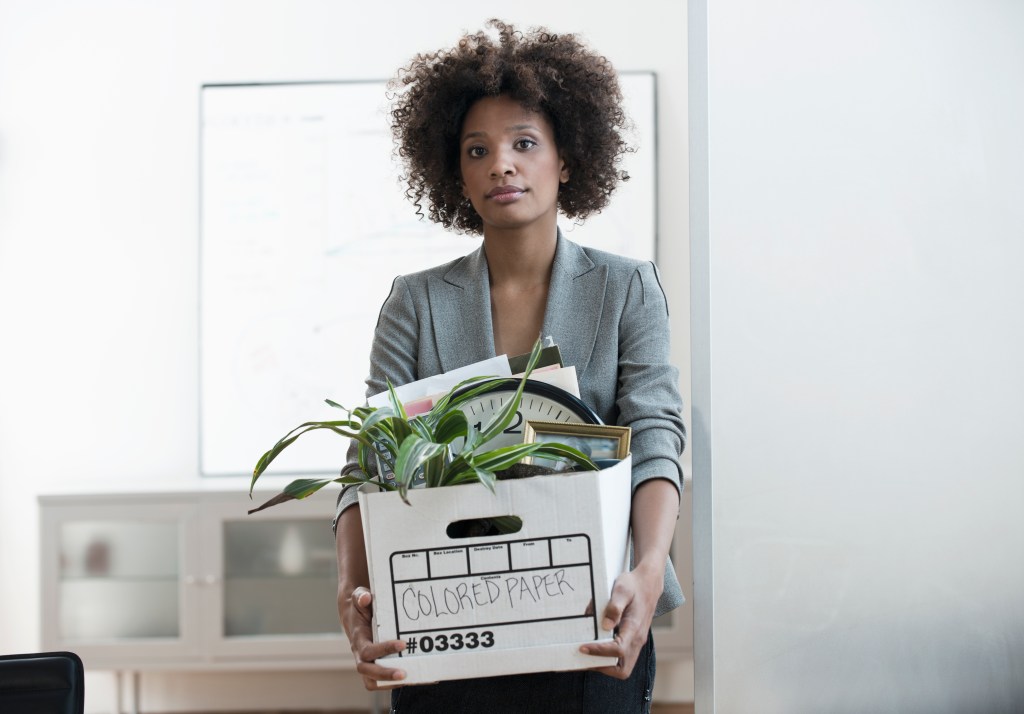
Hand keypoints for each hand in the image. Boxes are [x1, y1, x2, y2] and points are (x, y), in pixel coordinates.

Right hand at [340, 586, 406, 689]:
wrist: (355, 617)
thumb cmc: (360, 607)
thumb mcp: (358, 598)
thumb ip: (361, 596)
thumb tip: (366, 598)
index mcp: (358, 640)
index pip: (367, 651)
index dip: (383, 649)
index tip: (402, 643)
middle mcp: (360, 655)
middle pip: (368, 672)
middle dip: (385, 675)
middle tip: (404, 673)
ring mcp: (368, 663)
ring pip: (373, 682)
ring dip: (390, 683)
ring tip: (412, 678)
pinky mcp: (376, 667)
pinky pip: (382, 682)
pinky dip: (397, 682)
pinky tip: (416, 677)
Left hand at [578, 563, 662, 678]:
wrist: (648, 584)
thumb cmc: (633, 585)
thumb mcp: (622, 589)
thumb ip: (614, 606)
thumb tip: (605, 625)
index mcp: (634, 628)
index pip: (618, 650)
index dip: (599, 652)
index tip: (582, 647)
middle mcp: (637, 639)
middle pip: (623, 669)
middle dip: (602, 667)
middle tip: (583, 659)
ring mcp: (636, 642)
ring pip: (623, 666)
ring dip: (604, 665)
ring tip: (586, 656)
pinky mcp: (633, 640)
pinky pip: (622, 658)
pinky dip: (608, 658)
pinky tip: (594, 647)